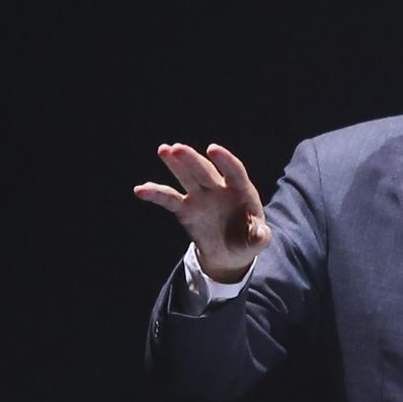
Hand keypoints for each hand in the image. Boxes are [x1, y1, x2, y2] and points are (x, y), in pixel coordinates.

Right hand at [133, 143, 270, 282]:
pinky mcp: (185, 209)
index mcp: (242, 191)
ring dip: (175, 164)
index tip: (213, 149)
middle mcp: (219, 189)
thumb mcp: (258, 241)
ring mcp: (201, 197)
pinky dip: (155, 194)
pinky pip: (169, 199)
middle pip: (205, 171)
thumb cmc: (248, 240)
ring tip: (164, 150)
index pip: (234, 172)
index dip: (225, 160)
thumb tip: (261, 235)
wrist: (231, 253)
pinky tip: (140, 190)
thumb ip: (260, 236)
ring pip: (187, 177)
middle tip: (177, 148)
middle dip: (192, 160)